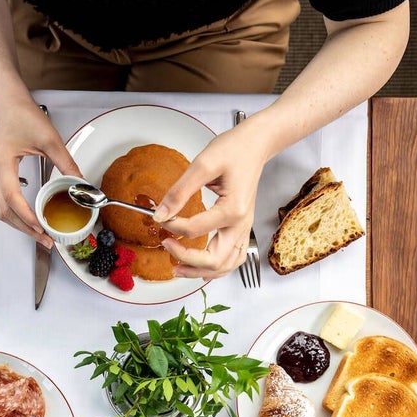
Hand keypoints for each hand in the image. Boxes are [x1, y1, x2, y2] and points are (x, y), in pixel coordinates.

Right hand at [0, 99, 82, 248]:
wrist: (10, 107)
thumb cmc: (24, 117)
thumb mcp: (50, 139)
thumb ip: (66, 163)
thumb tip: (81, 184)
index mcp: (3, 162)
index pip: (12, 197)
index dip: (26, 216)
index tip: (41, 228)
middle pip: (5, 210)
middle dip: (25, 229)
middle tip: (45, 240)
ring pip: (1, 210)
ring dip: (19, 226)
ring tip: (39, 235)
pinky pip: (2, 203)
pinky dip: (15, 217)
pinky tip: (29, 222)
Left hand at [152, 126, 264, 279]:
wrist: (255, 145)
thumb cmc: (234, 150)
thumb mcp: (203, 164)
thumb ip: (180, 191)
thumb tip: (161, 213)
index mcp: (232, 210)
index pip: (194, 230)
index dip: (173, 227)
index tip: (161, 218)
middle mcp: (241, 224)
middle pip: (213, 259)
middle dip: (186, 260)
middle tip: (166, 247)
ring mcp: (244, 229)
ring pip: (225, 266)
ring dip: (201, 271)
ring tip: (179, 269)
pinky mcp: (242, 229)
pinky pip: (233, 259)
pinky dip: (217, 269)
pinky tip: (201, 268)